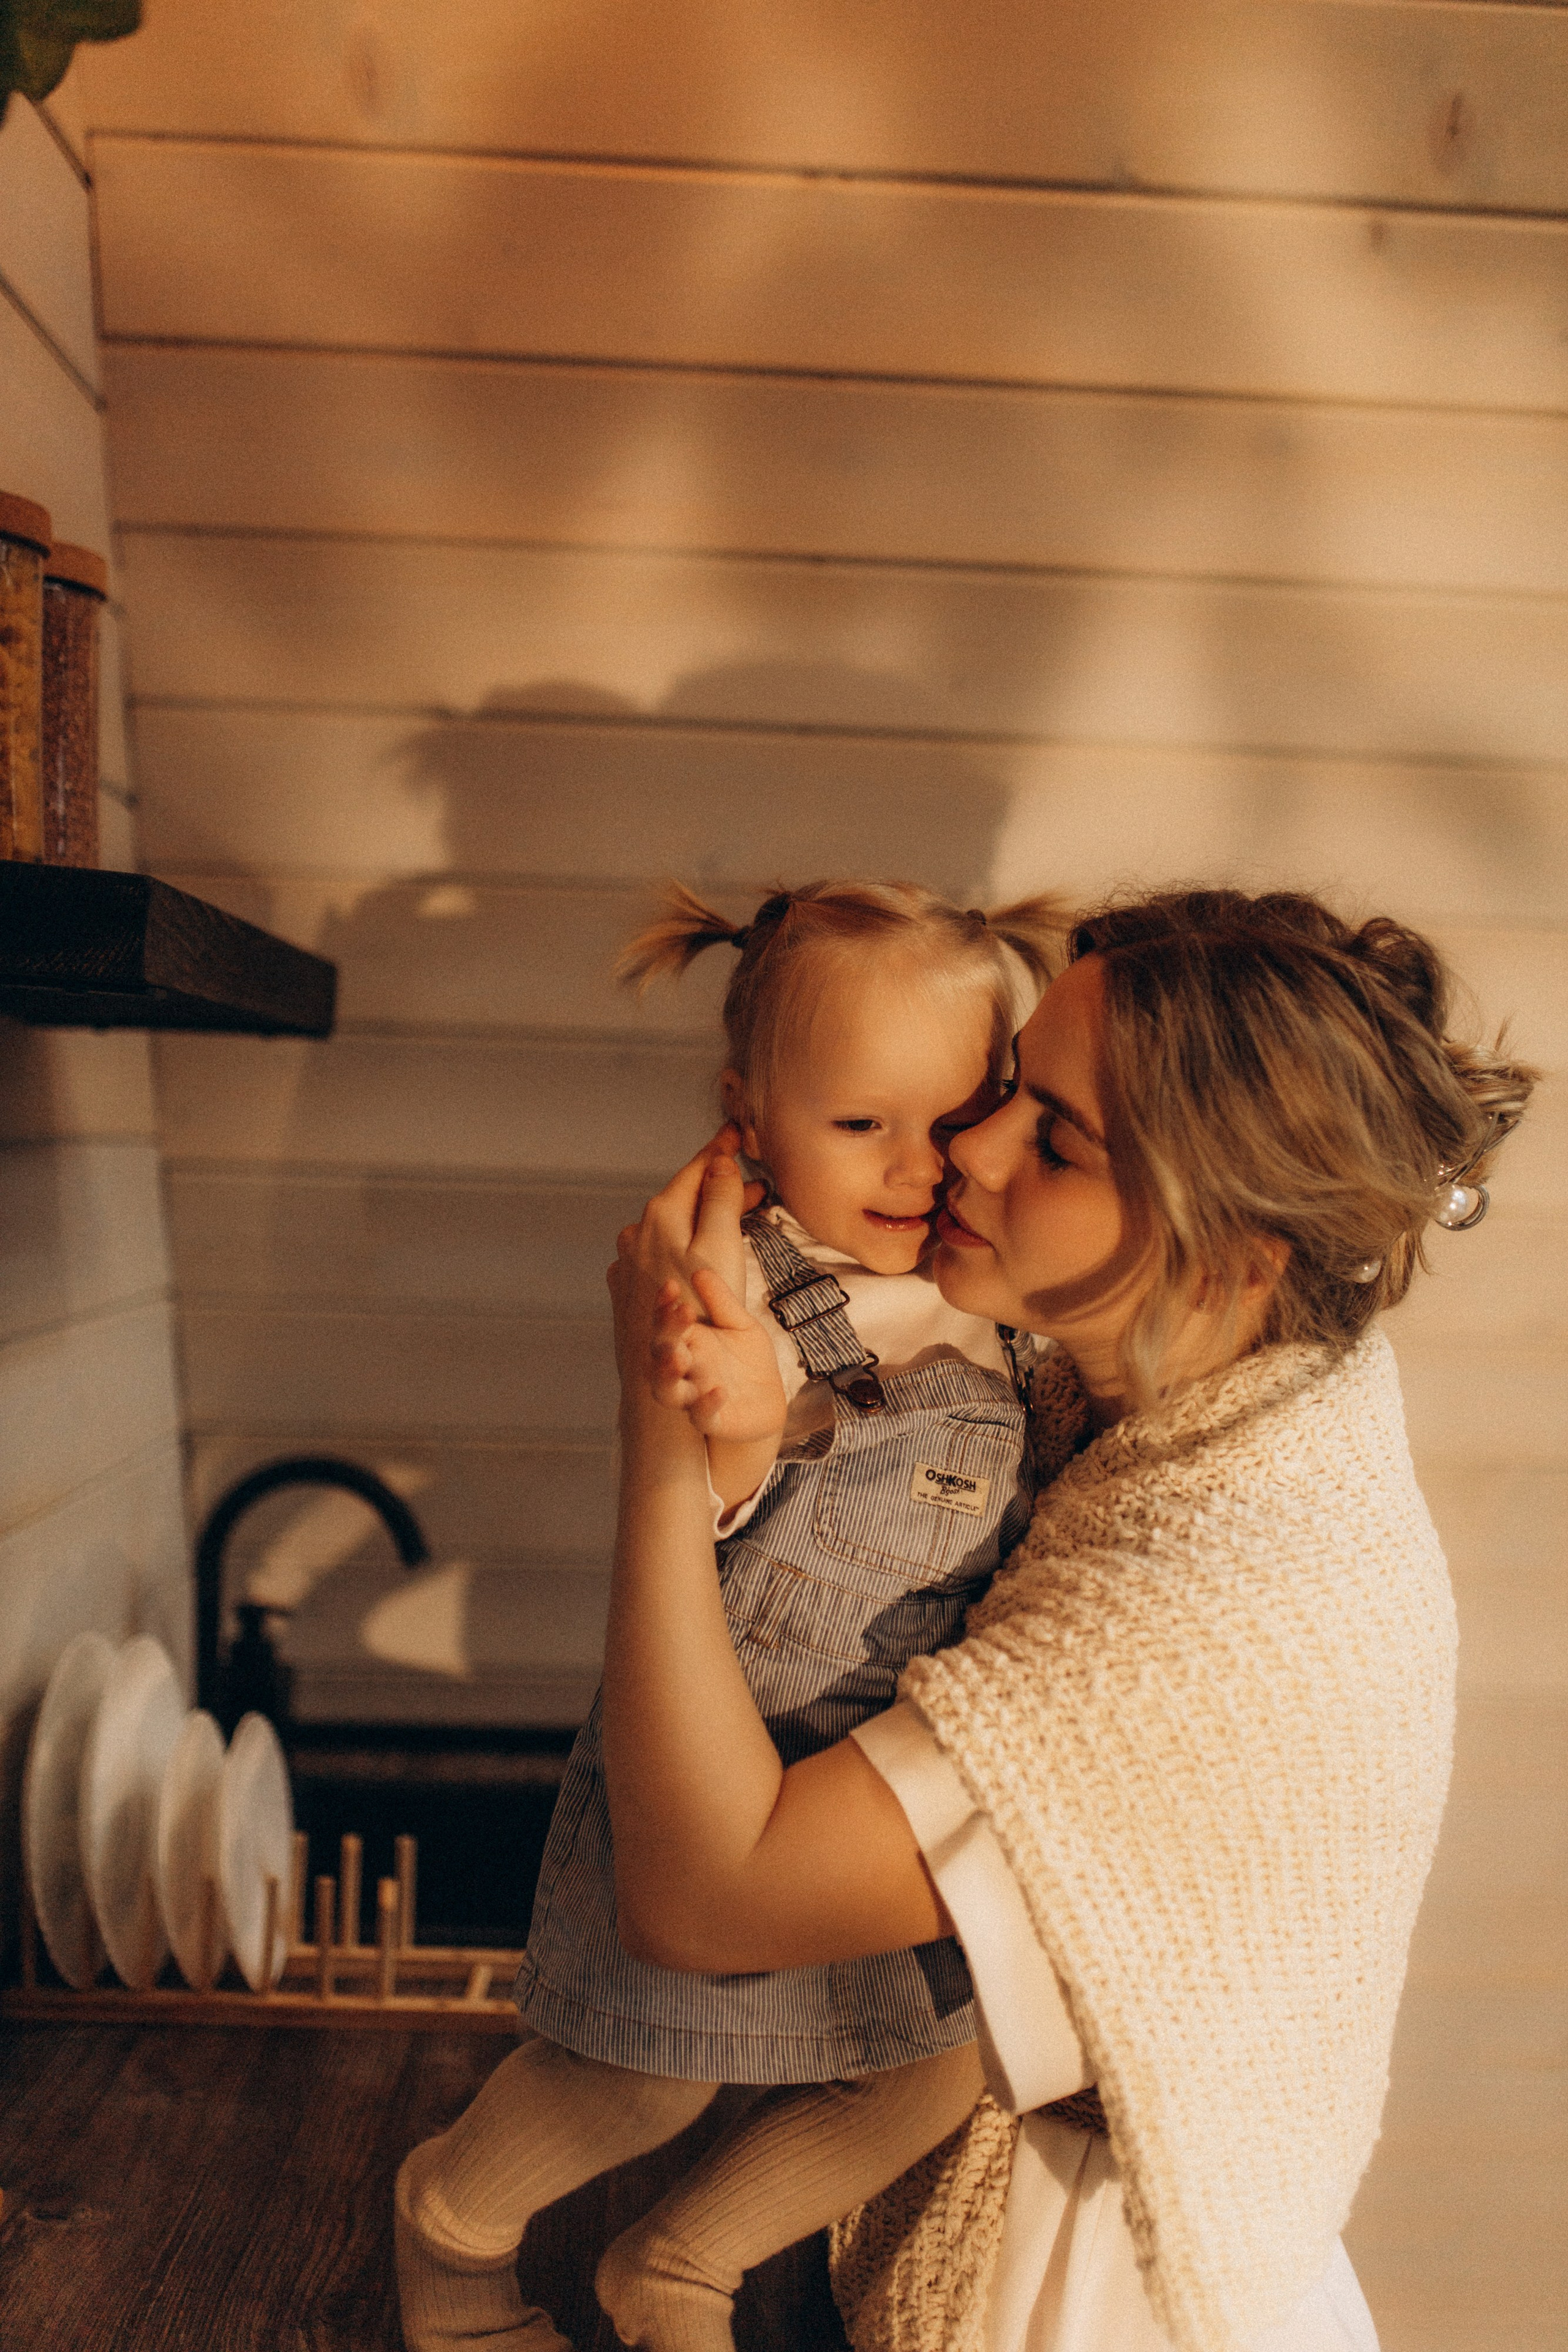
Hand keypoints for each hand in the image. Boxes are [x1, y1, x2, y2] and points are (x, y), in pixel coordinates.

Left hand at [608, 1130, 763, 1386]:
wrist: (658, 1375)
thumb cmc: (696, 1314)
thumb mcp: (720, 1249)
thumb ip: (721, 1202)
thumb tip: (722, 1163)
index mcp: (661, 1216)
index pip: (695, 1169)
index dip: (719, 1149)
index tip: (734, 1132)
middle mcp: (638, 1233)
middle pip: (684, 1197)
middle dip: (718, 1187)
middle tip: (753, 1185)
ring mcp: (629, 1260)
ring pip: (671, 1226)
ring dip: (702, 1217)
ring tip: (734, 1220)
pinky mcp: (627, 1287)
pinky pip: (659, 1252)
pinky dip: (682, 1244)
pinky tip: (699, 1256)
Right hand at [651, 1272, 786, 1442]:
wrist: (768, 1401)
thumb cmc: (747, 1361)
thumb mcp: (741, 1324)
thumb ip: (721, 1301)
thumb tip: (699, 1271)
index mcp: (687, 1342)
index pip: (664, 1322)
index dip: (662, 1306)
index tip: (670, 1286)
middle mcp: (683, 1370)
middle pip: (660, 1352)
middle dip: (666, 1334)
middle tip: (680, 1314)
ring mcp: (694, 1397)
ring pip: (666, 1391)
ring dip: (666, 1375)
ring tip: (677, 1358)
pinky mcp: (713, 1421)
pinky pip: (702, 1417)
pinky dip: (706, 1404)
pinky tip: (718, 1390)